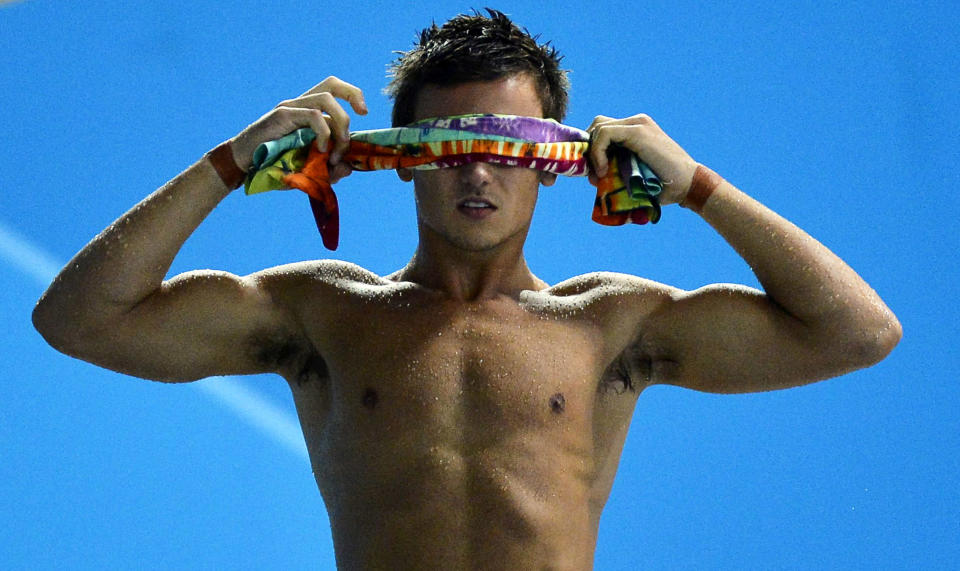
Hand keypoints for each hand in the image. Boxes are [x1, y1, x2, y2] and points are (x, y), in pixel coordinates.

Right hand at [230, 76, 367, 182]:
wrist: (243, 165)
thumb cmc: (273, 166)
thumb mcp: (307, 170)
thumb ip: (328, 169)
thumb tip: (348, 168)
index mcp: (307, 112)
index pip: (334, 91)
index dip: (353, 96)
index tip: (364, 113)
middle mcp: (300, 104)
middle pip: (332, 84)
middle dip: (353, 95)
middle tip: (362, 115)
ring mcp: (291, 108)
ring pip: (326, 98)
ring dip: (340, 124)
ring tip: (336, 150)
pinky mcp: (282, 115)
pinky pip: (312, 115)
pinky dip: (323, 133)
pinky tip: (320, 150)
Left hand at [587, 114, 697, 205]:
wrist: (688, 186)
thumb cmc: (662, 187)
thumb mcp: (632, 174)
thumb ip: (614, 169)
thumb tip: (590, 175)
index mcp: (636, 130)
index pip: (603, 130)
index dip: (593, 150)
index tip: (594, 173)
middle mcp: (636, 122)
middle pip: (598, 125)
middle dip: (590, 149)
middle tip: (594, 174)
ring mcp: (638, 124)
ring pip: (599, 128)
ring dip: (593, 153)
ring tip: (601, 175)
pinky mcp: (637, 131)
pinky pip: (605, 134)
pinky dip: (598, 152)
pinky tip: (605, 170)